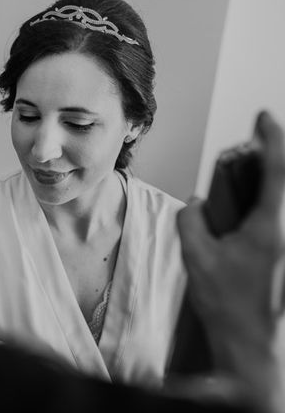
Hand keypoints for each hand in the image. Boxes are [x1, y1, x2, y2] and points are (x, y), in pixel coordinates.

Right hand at [177, 111, 284, 411]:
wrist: (256, 349)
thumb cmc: (229, 307)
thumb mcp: (196, 259)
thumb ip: (190, 222)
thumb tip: (196, 205)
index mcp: (272, 227)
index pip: (277, 169)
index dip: (271, 137)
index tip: (263, 117)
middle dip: (276, 158)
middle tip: (257, 150)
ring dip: (273, 186)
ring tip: (256, 182)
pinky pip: (283, 222)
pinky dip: (272, 209)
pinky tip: (258, 217)